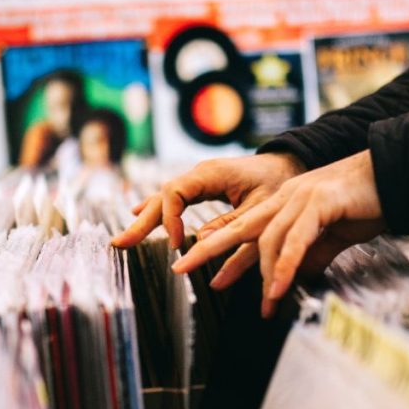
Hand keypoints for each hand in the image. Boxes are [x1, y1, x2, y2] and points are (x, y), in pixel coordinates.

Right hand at [111, 152, 305, 249]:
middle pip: (161, 196)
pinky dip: (156, 209)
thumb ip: (231, 225)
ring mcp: (198, 179)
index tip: (178, 244)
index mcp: (211, 173)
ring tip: (123, 239)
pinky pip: (172, 198)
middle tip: (120, 244)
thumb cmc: (277, 184)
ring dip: (144, 219)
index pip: (174, 193)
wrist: (288, 164)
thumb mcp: (260, 209)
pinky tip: (139, 215)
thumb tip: (199, 244)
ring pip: (163, 198)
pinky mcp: (201, 186)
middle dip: (141, 222)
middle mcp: (199, 174)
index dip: (170, 219)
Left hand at [171, 151, 385, 316]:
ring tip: (261, 303)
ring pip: (267, 237)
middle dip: (208, 250)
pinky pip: (295, 240)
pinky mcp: (319, 202)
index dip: (221, 250)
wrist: (398, 176)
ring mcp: (300, 197)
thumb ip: (311, 252)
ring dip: (260, 274)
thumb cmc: (368, 203)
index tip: (203, 274)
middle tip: (180, 269)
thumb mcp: (333, 235)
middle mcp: (286, 197)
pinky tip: (276, 288)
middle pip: (238, 227)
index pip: (244, 229)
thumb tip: (294, 275)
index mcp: (285, 202)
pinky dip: (284, 266)